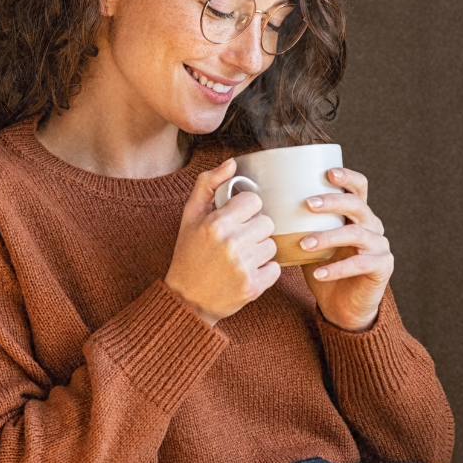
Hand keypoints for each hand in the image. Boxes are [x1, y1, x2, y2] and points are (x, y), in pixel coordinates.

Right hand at [165, 158, 280, 325]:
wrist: (186, 299)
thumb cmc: (188, 255)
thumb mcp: (190, 216)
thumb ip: (208, 184)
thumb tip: (232, 163)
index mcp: (216, 223)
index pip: (254, 201)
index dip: (245, 209)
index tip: (235, 220)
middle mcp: (231, 243)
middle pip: (267, 222)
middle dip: (254, 230)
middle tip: (237, 241)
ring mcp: (243, 266)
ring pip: (272, 245)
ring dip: (260, 250)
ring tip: (240, 258)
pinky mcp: (253, 286)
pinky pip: (276, 268)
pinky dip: (265, 271)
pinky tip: (246, 272)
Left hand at [299, 167, 393, 332]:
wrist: (343, 307)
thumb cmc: (323, 269)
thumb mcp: (309, 242)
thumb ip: (297, 225)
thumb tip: (260, 210)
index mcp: (357, 214)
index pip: (359, 186)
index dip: (347, 177)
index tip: (328, 173)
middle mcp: (372, 225)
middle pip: (357, 205)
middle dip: (332, 201)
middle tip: (308, 204)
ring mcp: (380, 246)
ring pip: (356, 233)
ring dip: (328, 236)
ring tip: (305, 244)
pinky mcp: (382, 266)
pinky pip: (361, 264)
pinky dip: (337, 268)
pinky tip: (319, 274)